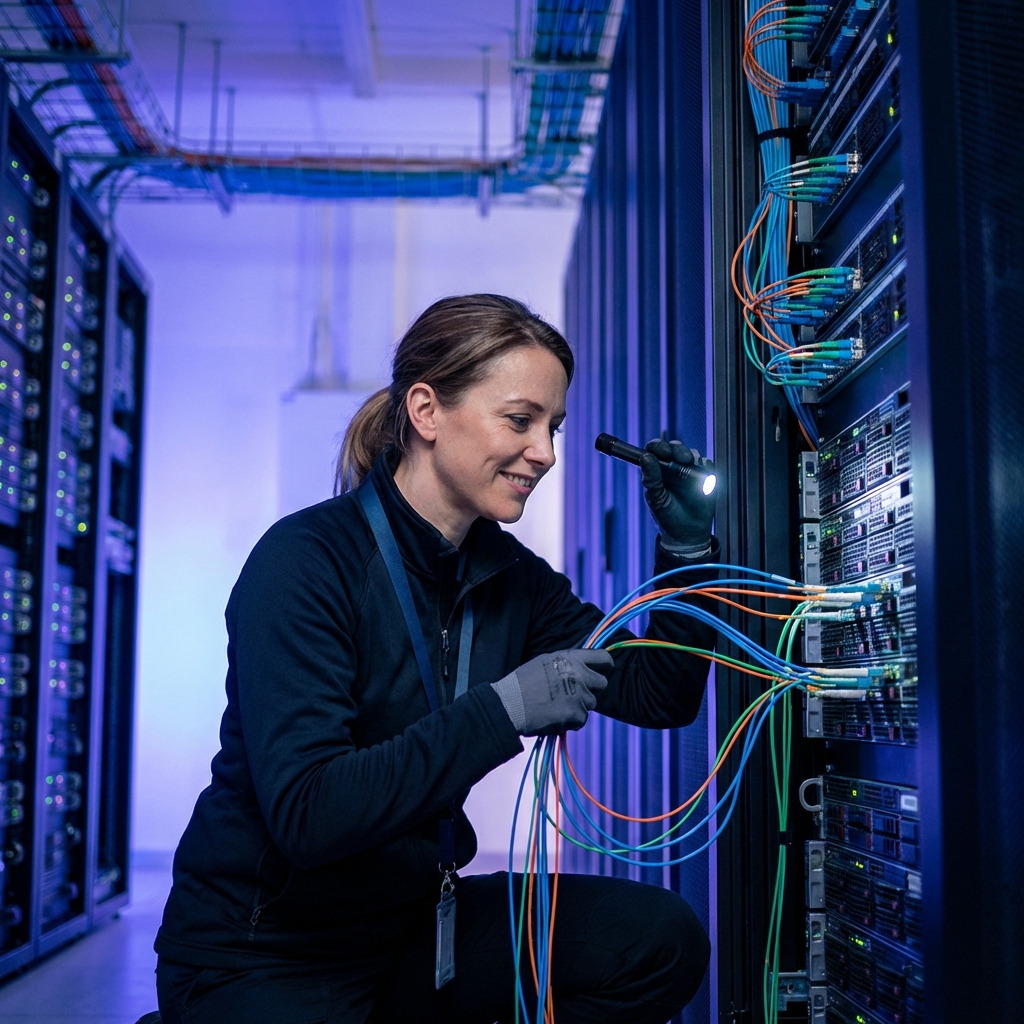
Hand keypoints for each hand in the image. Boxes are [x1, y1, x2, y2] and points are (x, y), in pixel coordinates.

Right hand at [490, 649, 613, 735]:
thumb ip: (567, 664)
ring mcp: (579, 695)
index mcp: (570, 658)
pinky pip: (582, 720)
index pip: (602, 657)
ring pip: (591, 704)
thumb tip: (582, 668)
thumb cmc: (523, 683)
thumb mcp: (545, 662)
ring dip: (579, 707)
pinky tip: (555, 716)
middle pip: (602, 683)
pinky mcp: (576, 714)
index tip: (605, 669)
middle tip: (575, 694)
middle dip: (592, 690)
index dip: (606, 664)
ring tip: (557, 706)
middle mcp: (578, 674)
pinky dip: (571, 721)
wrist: (510, 705)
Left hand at [639, 439, 716, 552]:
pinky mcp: (705, 477)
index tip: (664, 452)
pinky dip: (707, 468)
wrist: (687, 534)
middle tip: (684, 460)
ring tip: (693, 472)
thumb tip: (646, 457)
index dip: (659, 447)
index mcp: (657, 471)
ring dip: (693, 459)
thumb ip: (651, 479)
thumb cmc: (667, 516)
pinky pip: (708, 465)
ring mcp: (690, 471)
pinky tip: (704, 479)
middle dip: (680, 450)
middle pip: (676, 448)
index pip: (655, 450)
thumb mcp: (656, 499)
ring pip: (693, 454)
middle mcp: (673, 467)